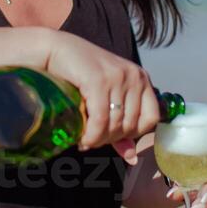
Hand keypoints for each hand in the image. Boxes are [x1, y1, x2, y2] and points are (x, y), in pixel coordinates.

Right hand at [45, 30, 161, 164]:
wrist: (55, 50)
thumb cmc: (81, 74)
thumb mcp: (106, 97)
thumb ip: (120, 125)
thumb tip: (132, 157)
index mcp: (141, 78)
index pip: (151, 119)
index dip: (132, 134)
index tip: (111, 135)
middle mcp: (134, 76)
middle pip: (131, 125)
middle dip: (109, 139)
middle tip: (92, 139)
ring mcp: (118, 77)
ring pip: (115, 125)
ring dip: (98, 139)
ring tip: (85, 139)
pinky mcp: (99, 80)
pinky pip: (100, 119)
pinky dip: (91, 135)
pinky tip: (81, 138)